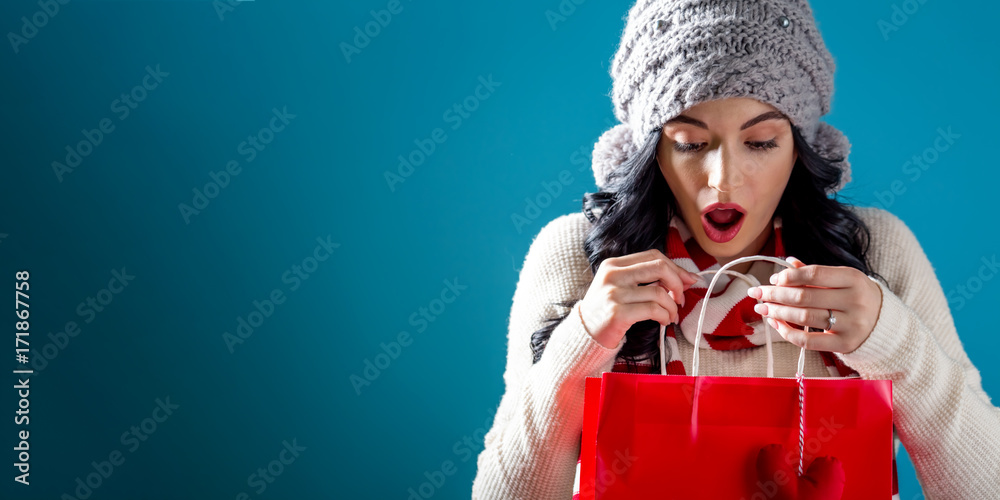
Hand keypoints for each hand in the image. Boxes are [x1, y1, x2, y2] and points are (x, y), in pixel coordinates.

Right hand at [579, 249, 700, 348]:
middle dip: (678, 283)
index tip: (687, 280)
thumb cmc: (607, 310)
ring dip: (672, 306)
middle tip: (681, 298)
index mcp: (613, 264)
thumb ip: (646, 279)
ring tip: (671, 316)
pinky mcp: (617, 313)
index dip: (675, 267)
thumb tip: (686, 278)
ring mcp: (613, 294)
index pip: (653, 256)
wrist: (584, 334)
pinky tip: (664, 321)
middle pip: (659, 268)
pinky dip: (664, 316)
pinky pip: (652, 310)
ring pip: (659, 292)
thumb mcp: (620, 286)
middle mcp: (612, 275)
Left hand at [746, 256, 883, 353]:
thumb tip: (787, 263)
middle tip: (757, 293)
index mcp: (853, 278)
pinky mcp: (844, 343)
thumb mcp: (842, 280)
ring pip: (803, 317)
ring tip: (762, 308)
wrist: (884, 323)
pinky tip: (776, 323)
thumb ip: (815, 273)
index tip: (773, 280)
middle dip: (775, 294)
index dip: (789, 276)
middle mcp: (853, 300)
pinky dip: (787, 332)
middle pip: (804, 296)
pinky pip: (808, 340)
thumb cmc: (855, 296)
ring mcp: (850, 324)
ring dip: (777, 312)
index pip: (814, 274)